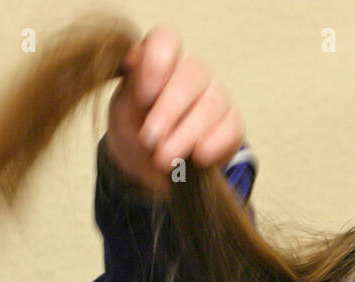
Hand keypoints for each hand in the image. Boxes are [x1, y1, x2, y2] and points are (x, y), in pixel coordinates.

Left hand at [105, 24, 243, 198]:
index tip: (143, 97)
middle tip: (149, 139)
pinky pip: (230, 129)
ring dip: (186, 135)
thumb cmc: (134, 129)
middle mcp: (192, 71)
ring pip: (211, 106)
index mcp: (162, 59)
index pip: (166, 40)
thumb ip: (131, 86)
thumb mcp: (122, 109)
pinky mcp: (231, 126)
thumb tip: (135, 60)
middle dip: (168, 111)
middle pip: (191, 75)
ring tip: (164, 159)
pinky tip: (198, 157)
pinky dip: (214, 145)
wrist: (148, 169)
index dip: (156, 64)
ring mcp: (216, 96)